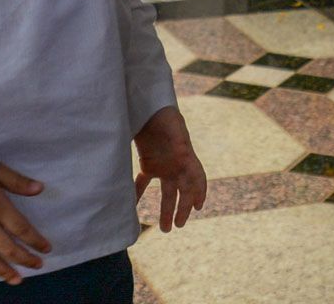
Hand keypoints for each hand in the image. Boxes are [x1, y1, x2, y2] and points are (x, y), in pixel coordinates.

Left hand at [134, 106, 206, 231]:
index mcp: (184, 155)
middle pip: (183, 190)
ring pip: (168, 193)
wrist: (147, 105)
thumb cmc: (162, 113)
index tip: (198, 207)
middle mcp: (176, 163)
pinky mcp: (148, 164)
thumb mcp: (172, 125)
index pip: (197, 176)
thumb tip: (183, 153)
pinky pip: (144, 184)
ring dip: (167, 209)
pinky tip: (133, 209)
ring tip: (165, 229)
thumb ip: (177, 139)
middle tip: (178, 225)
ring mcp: (163, 165)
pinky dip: (140, 195)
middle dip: (183, 208)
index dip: (199, 191)